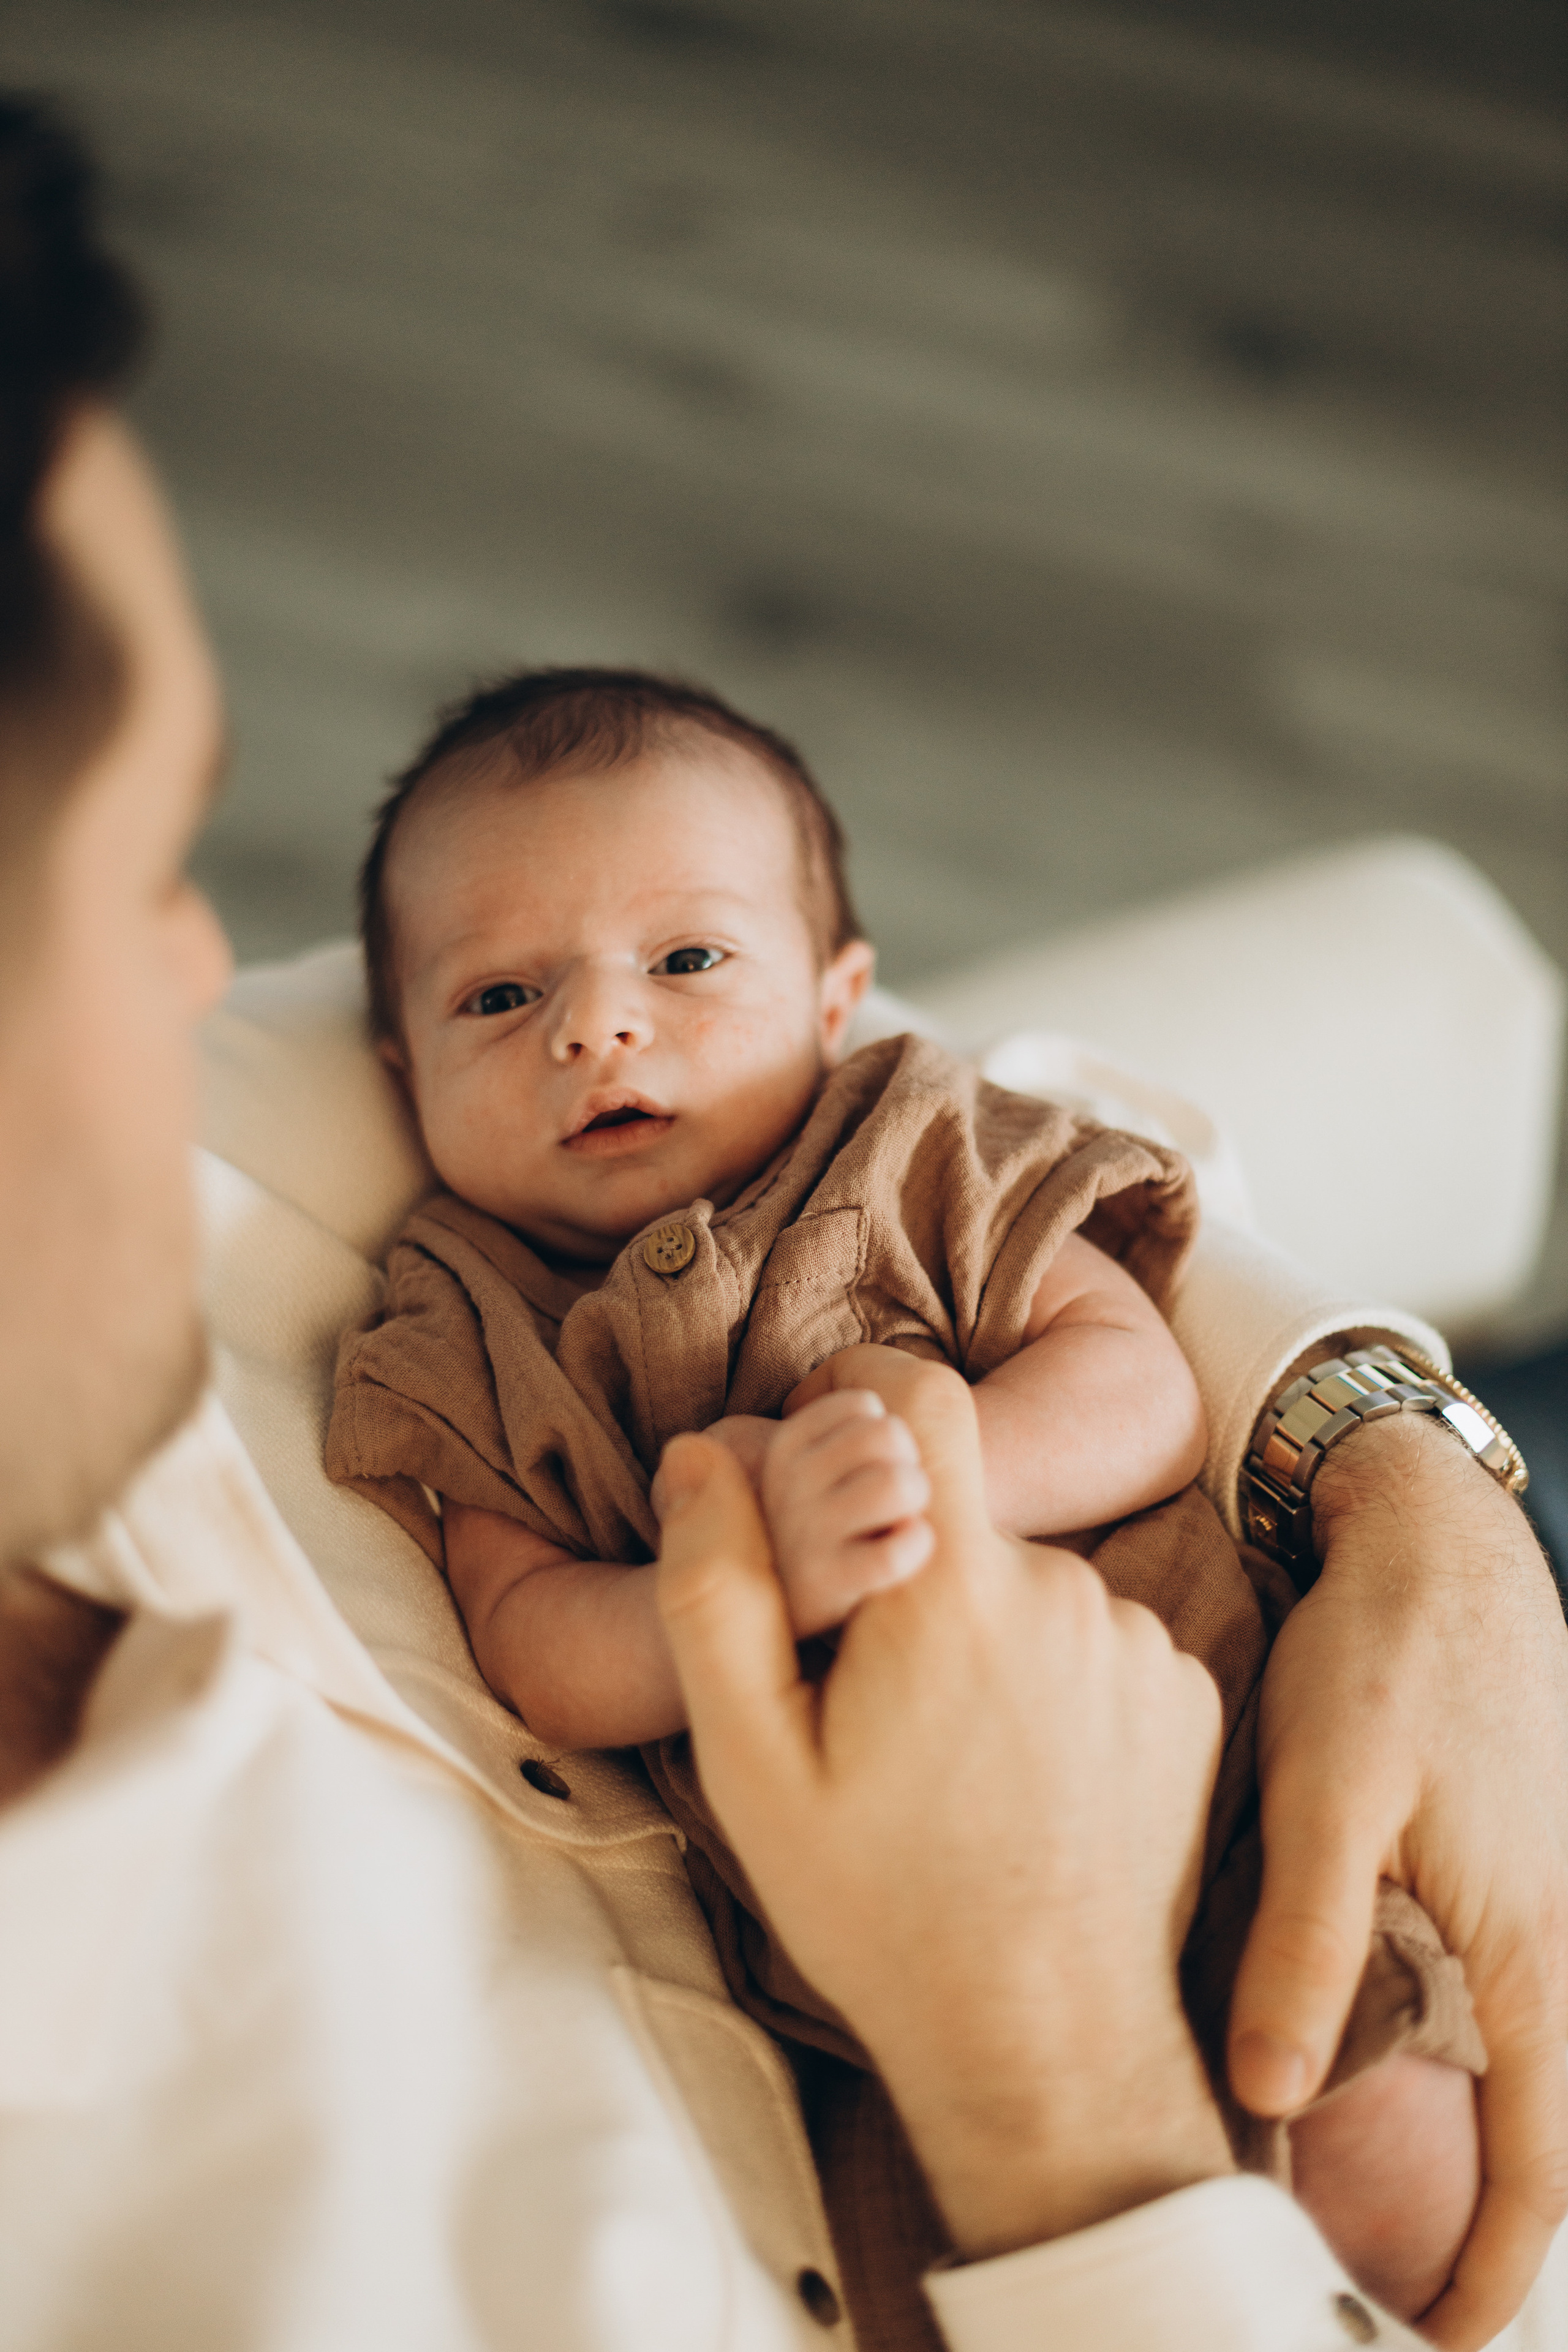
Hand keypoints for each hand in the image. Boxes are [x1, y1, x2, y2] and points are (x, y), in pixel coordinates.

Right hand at [656, 1351, 1233, 2257]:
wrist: (1045, 2045)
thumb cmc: (880, 1910)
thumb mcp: (750, 1764)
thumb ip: (715, 1590)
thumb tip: (703, 1452)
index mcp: (950, 1587)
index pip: (921, 1393)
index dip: (861, 1393)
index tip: (823, 1454)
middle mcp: (1064, 1588)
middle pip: (963, 1507)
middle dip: (905, 1563)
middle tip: (863, 1687)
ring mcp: (1139, 1641)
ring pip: (1027, 1579)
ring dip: (981, 1627)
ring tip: (946, 1750)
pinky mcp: (1187, 1694)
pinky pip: (1097, 1638)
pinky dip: (1053, 1676)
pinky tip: (1021, 1772)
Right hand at [760, 1387, 932, 1636]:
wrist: (775, 1617)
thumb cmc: (824, 1526)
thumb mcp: (814, 1462)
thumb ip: (836, 1412)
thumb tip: (861, 1379)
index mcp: (783, 1448)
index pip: (864, 1402)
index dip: (885, 1427)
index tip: (871, 1461)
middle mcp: (783, 1487)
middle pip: (887, 1433)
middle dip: (906, 1458)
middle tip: (895, 1492)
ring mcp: (803, 1539)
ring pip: (899, 1484)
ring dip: (915, 1499)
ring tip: (902, 1518)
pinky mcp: (828, 1591)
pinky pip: (902, 1546)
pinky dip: (916, 1546)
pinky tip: (903, 1554)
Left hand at [1227, 1415, 1567, 2347]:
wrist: (1436, 1538)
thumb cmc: (1390, 1654)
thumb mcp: (1332, 1790)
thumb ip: (1307, 1939)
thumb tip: (1270, 2098)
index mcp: (1528, 1954)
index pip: (1540, 2177)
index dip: (1488, 2283)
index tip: (1424, 2348)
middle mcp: (1548, 1947)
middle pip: (1528, 2136)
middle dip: (1464, 2231)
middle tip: (1363, 2286)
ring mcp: (1531, 1906)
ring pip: (1504, 2069)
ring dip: (1450, 2147)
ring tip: (1348, 2204)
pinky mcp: (1493, 1866)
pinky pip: (1483, 1996)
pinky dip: (1442, 2060)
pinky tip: (1355, 2054)